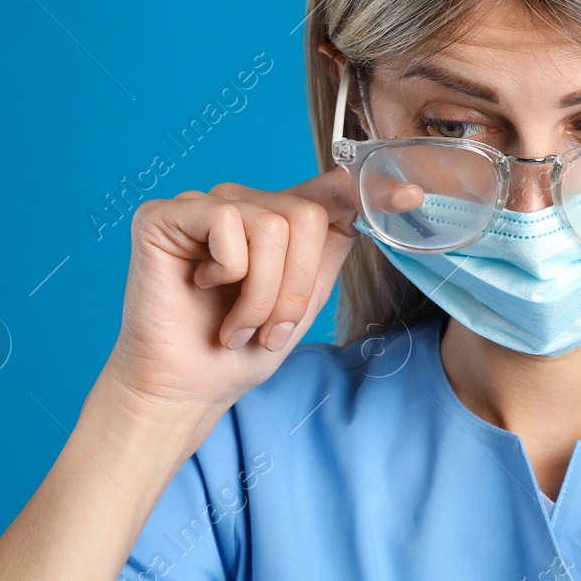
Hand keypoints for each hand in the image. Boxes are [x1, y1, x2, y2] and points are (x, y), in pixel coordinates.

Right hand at [101, 167, 410, 422]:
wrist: (186, 389)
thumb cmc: (239, 351)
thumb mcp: (300, 304)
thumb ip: (325, 255)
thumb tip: (365, 211)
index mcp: (277, 221)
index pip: (332, 190)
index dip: (373, 190)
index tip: (414, 197)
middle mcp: (242, 203)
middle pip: (306, 216)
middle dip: (295, 287)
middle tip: (267, 330)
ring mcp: (204, 204)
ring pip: (272, 225)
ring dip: (261, 294)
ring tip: (237, 325)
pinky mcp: (165, 215)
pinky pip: (227, 223)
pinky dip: (226, 273)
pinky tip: (200, 289)